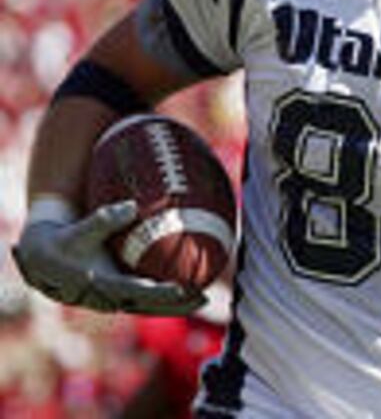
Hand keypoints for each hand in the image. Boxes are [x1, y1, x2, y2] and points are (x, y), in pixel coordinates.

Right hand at [12, 198, 205, 314]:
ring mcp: (114, 300)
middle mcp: (110, 298)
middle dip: (176, 305)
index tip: (181, 289)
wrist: (42, 261)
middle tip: (204, 298)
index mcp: (102, 284)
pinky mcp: (117, 297)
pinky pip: (146, 304)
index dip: (159, 292)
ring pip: (149, 308)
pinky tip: (187, 296)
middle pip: (149, 306)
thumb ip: (105, 220)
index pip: (137, 291)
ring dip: (175, 307)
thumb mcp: (80, 230)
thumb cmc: (64, 241)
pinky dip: (165, 303)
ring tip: (204, 300)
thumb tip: (132, 206)